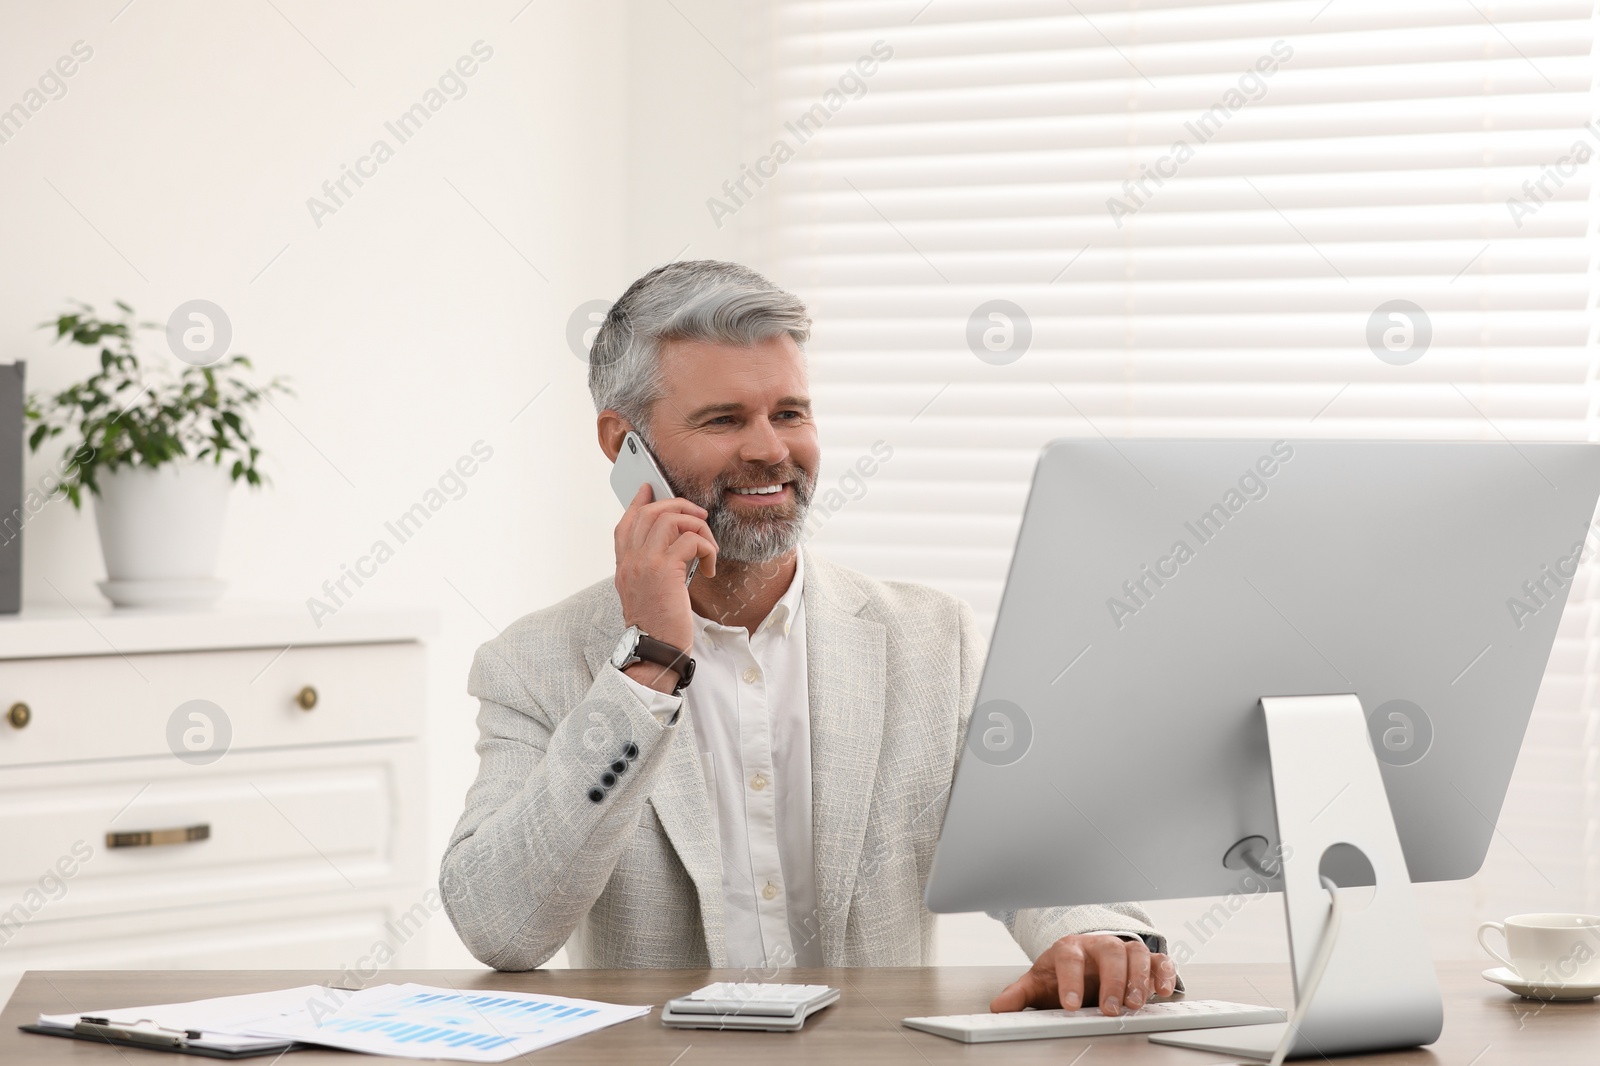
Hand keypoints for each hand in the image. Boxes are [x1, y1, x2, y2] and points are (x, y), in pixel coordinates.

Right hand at [613, 483, 717, 654]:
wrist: (654, 650)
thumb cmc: (657, 626)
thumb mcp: (647, 593)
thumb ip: (651, 569)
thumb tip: (675, 548)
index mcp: (624, 566)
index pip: (626, 523)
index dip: (638, 502)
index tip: (649, 489)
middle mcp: (630, 560)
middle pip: (650, 512)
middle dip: (678, 506)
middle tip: (698, 516)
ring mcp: (644, 563)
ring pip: (671, 519)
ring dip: (697, 526)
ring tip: (708, 546)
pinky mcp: (664, 570)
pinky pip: (690, 540)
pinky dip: (706, 547)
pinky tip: (709, 566)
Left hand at [990, 934, 1176, 1015]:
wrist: (1084, 958)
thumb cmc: (1063, 971)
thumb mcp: (1040, 982)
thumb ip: (1021, 995)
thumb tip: (999, 1007)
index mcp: (1070, 949)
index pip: (1068, 958)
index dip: (1070, 981)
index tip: (1070, 1005)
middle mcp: (1098, 946)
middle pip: (1109, 953)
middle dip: (1111, 981)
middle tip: (1110, 1009)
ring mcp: (1123, 950)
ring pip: (1136, 953)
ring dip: (1138, 979)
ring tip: (1136, 1004)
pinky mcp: (1145, 960)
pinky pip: (1159, 960)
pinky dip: (1164, 973)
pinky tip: (1164, 991)